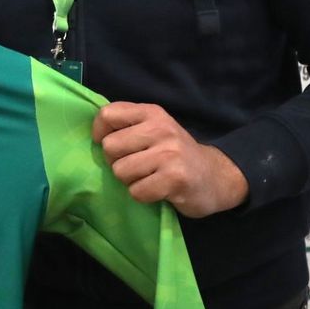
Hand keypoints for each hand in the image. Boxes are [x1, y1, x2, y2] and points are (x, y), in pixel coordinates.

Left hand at [92, 102, 247, 218]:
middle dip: (117, 162)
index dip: (100, 133)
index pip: (107, 115)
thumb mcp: (155, 130)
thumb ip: (128, 126)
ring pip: (120, 171)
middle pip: (110, 147)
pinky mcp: (175, 178)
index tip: (111, 146)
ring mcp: (169, 153)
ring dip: (130, 181)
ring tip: (149, 178)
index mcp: (152, 113)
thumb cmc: (175, 154)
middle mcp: (161, 128)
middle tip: (137, 166)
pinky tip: (159, 190)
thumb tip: (93, 133)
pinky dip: (143, 196)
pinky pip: (136, 191)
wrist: (216, 177)